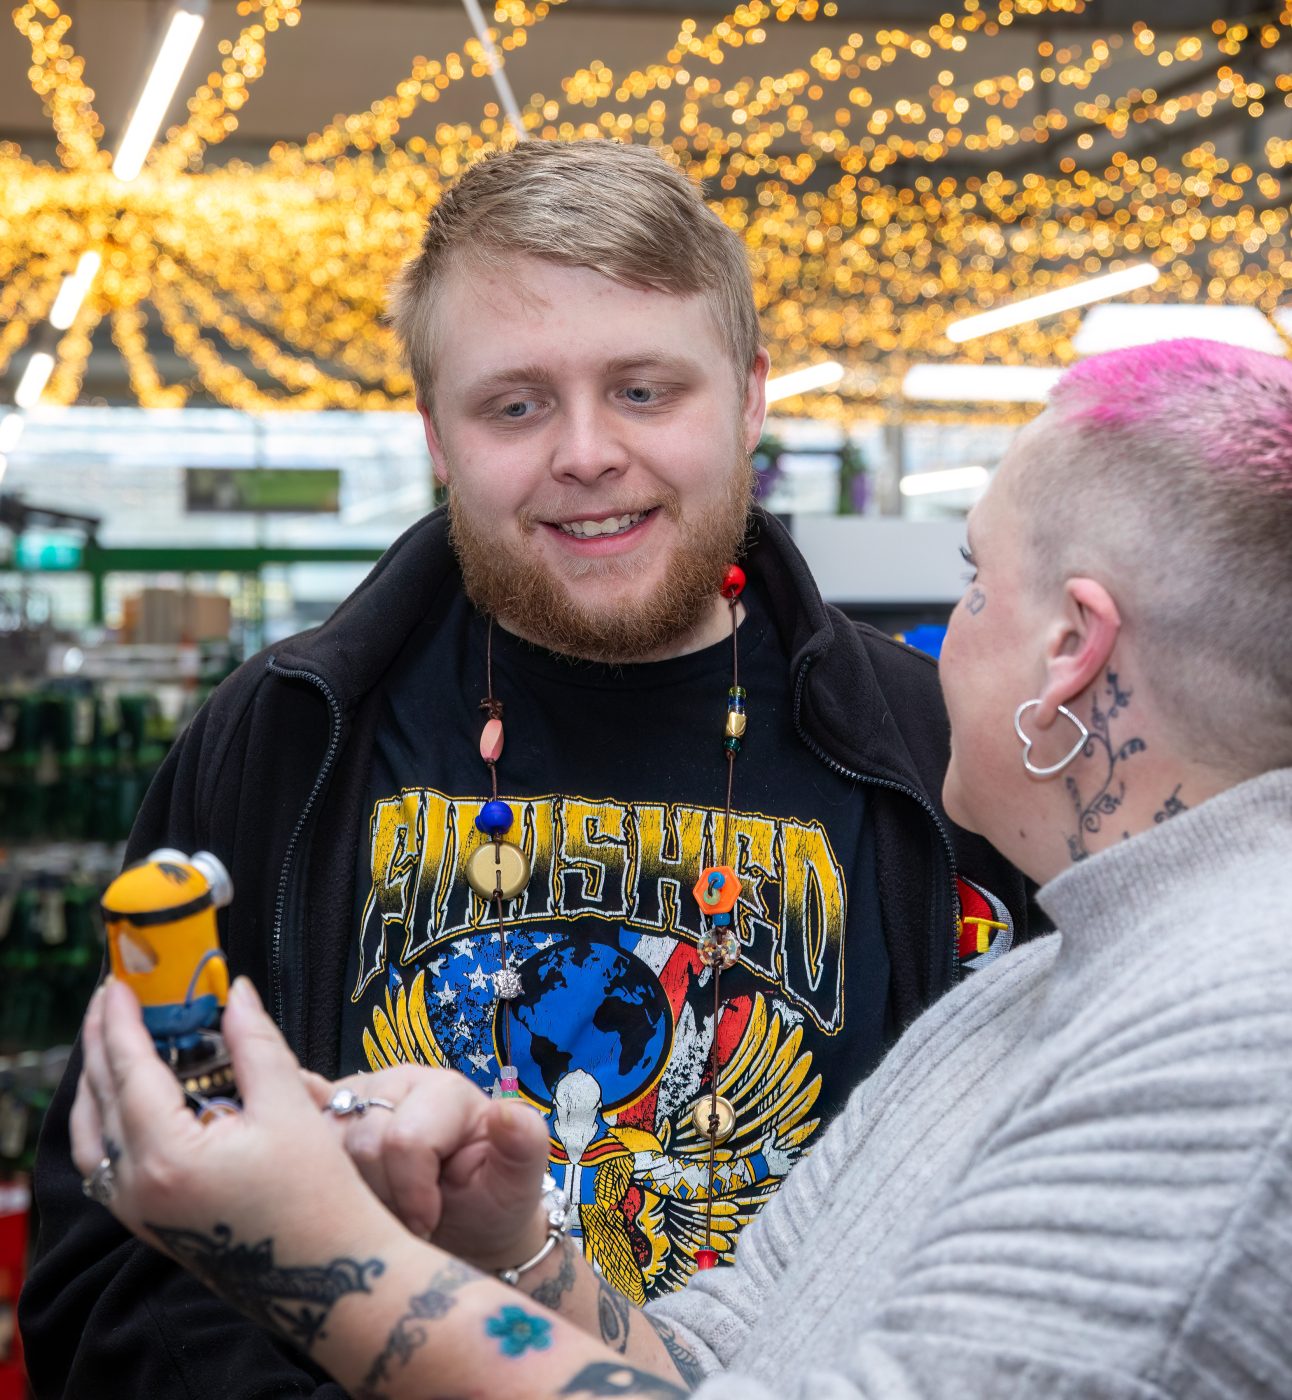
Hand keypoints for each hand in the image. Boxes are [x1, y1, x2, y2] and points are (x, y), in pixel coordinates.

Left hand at [70, 978, 384, 1260]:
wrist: (327, 1277)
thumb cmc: (316, 1198)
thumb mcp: (289, 1108)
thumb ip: (256, 1043)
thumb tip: (238, 993)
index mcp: (167, 1156)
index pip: (129, 1070)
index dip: (121, 1021)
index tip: (119, 984)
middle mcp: (138, 1188)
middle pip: (99, 1100)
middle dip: (100, 1042)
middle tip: (110, 997)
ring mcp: (139, 1211)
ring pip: (90, 1136)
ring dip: (95, 1083)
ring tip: (107, 1040)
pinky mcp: (150, 1223)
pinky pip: (103, 1164)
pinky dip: (103, 1122)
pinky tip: (122, 1100)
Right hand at [303, 1065, 551, 1269]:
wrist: (462, 1225)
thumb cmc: (490, 1201)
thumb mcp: (518, 1181)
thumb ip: (523, 1144)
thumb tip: (506, 1112)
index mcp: (445, 1091)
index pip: (403, 1140)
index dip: (411, 1194)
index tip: (428, 1221)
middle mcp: (397, 1082)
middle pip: (360, 1144)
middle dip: (381, 1197)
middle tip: (404, 1216)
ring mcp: (358, 1095)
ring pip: (324, 1148)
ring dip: (349, 1192)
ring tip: (381, 1205)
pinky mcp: (327, 1114)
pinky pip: (300, 1115)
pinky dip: (297, 1137)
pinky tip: (305, 1162)